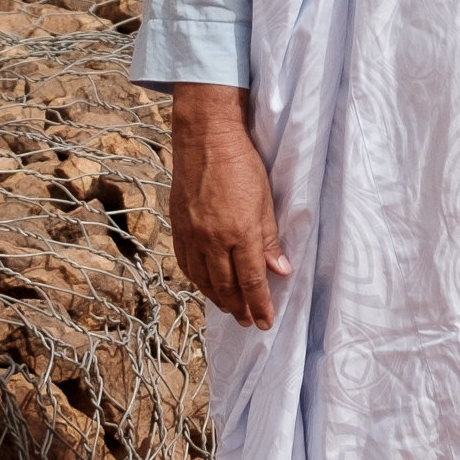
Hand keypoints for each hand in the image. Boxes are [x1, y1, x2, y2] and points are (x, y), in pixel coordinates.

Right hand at [167, 86, 288, 327]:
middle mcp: (213, 239)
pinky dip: (197, 280)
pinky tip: (206, 284)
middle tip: (248, 321)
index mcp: (239, 233)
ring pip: (203, 279)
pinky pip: (186, 263)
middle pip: (226, 286)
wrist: (205, 138)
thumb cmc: (241, 164)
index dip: (259, 304)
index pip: (252, 280)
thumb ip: (269, 239)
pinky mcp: (178, 227)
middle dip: (238, 308)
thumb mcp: (265, 200)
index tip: (265, 321)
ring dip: (217, 298)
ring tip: (229, 309)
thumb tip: (280, 270)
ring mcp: (192, 235)